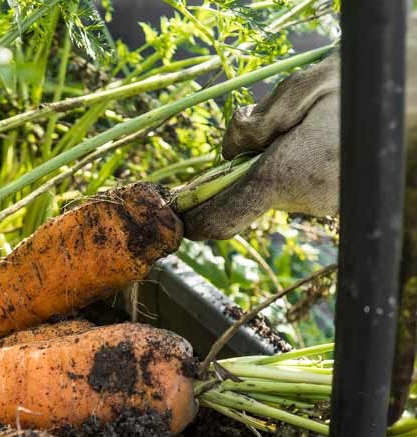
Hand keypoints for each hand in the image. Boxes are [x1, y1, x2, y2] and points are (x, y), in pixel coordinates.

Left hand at [182, 53, 340, 239]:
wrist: (411, 94)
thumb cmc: (354, 85)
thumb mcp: (298, 90)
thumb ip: (253, 124)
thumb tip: (228, 153)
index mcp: (285, 175)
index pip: (222, 217)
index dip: (194, 219)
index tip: (175, 217)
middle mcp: (303, 199)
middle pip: (244, 197)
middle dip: (236, 172)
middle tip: (260, 134)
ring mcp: (321, 204)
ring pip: (270, 190)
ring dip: (267, 164)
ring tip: (300, 126)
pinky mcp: (334, 201)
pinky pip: (294, 188)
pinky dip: (291, 167)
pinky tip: (315, 139)